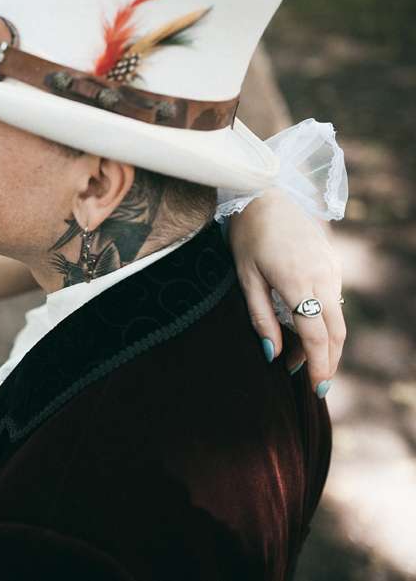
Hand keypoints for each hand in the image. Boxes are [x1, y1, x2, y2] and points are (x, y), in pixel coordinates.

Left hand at [228, 188, 344, 396]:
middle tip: (314, 386)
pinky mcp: (332, 265)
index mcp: (299, 282)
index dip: (319, 365)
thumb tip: (272, 355)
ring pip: (337, 319)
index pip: (317, 335)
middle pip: (335, 332)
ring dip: (325, 345)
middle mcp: (324, 278)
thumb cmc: (249, 236)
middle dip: (328, 362)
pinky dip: (325, 323)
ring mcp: (332, 270)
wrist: (266, 195)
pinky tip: (305, 333)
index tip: (315, 388)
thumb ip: (260, 317)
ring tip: (302, 363)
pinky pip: (334, 302)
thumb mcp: (245, 277)